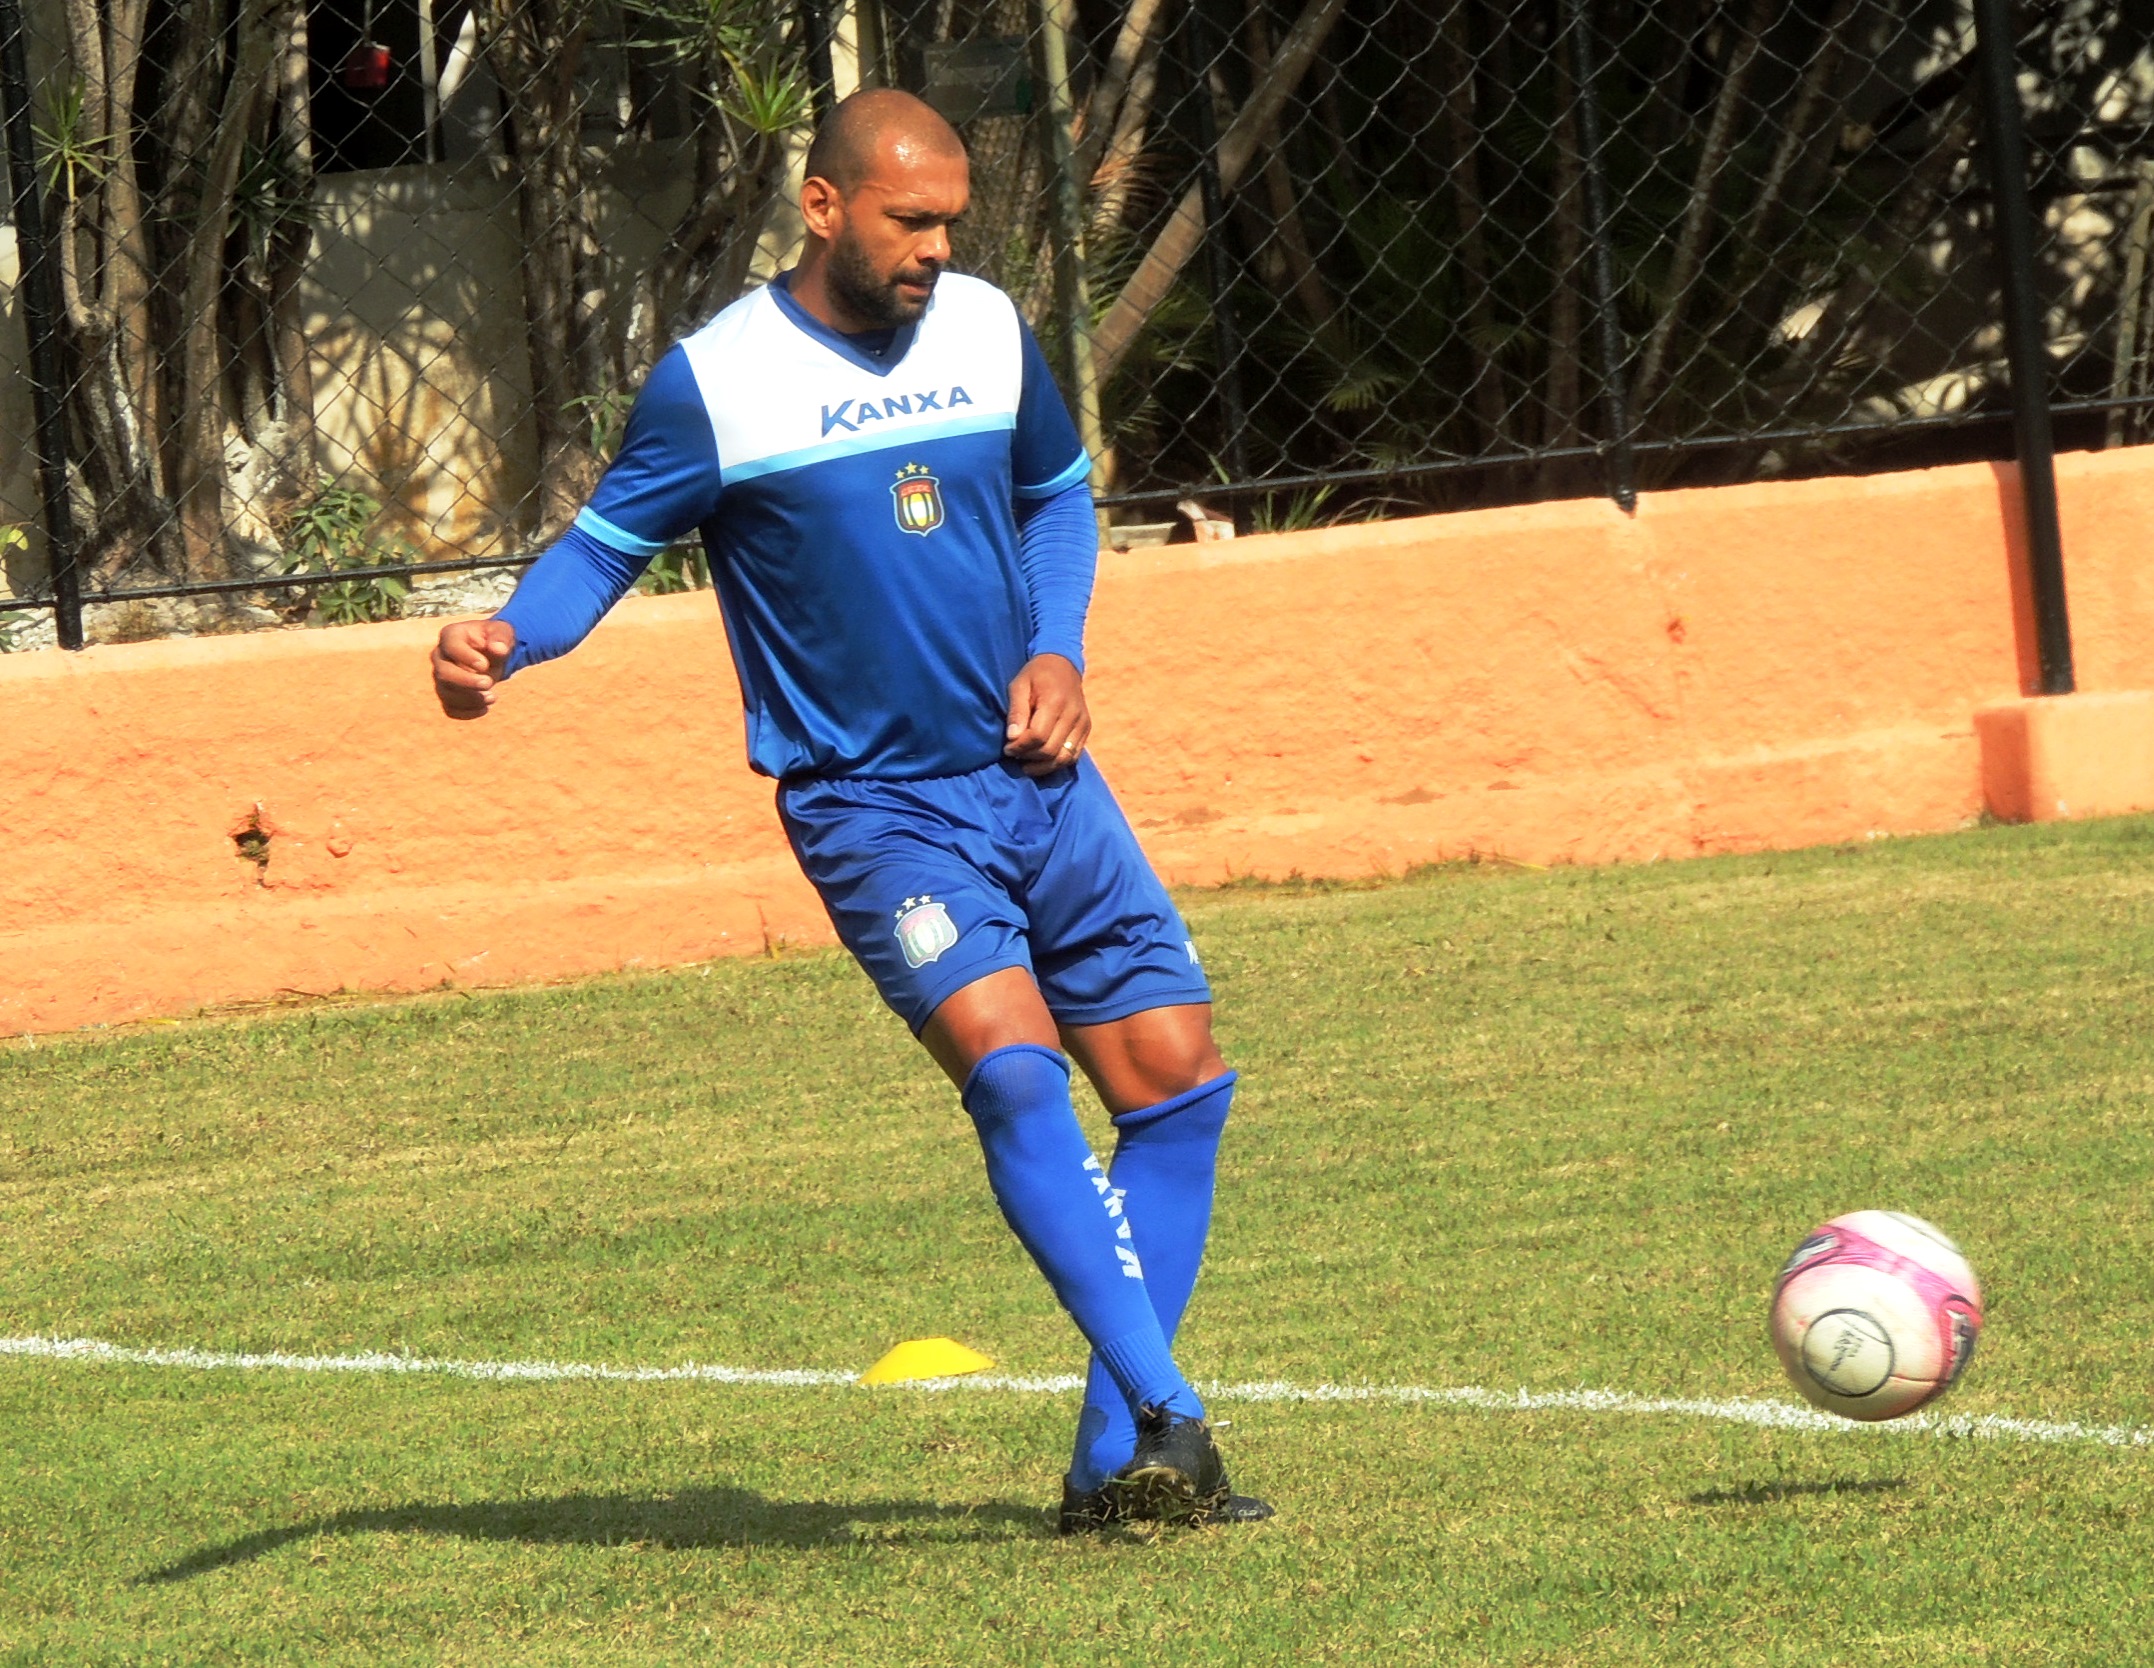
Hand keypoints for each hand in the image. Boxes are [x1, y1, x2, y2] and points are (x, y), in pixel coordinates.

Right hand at [431, 618, 515, 719]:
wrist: (492, 653)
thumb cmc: (495, 639)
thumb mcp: (503, 632)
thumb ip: (501, 638)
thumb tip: (498, 649)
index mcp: (451, 635)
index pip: (450, 647)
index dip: (465, 657)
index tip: (485, 665)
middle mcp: (440, 656)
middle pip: (443, 673)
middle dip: (467, 682)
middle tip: (490, 683)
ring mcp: (441, 676)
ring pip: (445, 693)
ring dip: (470, 699)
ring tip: (492, 697)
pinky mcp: (447, 693)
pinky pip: (450, 708)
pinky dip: (467, 712)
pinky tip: (485, 708)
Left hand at [1004, 653, 1089, 776]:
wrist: (1063, 665)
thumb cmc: (1036, 675)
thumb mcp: (1019, 686)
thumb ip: (1016, 711)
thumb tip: (1012, 738)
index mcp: (1055, 701)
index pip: (1038, 736)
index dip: (1020, 747)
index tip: (1007, 747)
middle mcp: (1073, 714)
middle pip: (1050, 750)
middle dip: (1028, 757)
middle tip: (1014, 753)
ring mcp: (1083, 723)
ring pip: (1063, 758)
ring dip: (1042, 766)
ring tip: (1026, 761)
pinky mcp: (1086, 729)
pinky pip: (1073, 756)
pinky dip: (1056, 763)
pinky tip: (1041, 760)